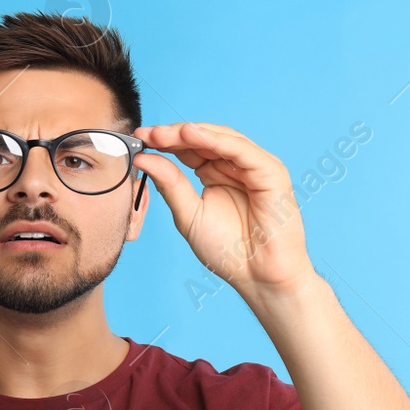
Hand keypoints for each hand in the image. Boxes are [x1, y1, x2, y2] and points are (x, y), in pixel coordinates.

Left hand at [132, 122, 314, 298]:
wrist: (258, 276)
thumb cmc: (228, 250)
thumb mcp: (189, 214)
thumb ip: (170, 184)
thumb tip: (144, 158)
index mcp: (216, 173)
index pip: (189, 148)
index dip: (164, 141)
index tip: (138, 139)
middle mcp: (236, 165)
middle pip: (203, 138)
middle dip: (173, 134)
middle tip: (146, 134)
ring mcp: (254, 166)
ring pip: (221, 138)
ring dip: (191, 133)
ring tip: (163, 134)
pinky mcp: (271, 171)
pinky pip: (241, 149)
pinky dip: (216, 140)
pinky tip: (191, 135)